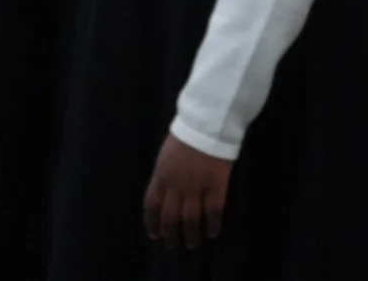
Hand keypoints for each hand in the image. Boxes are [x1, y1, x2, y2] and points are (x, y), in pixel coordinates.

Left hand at [142, 133, 231, 248]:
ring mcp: (196, 186)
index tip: (155, 234)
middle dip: (170, 234)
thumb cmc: (188, 132)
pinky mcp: (216, 185)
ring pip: (190, 218)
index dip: (152, 223)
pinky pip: (213, 210)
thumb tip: (166, 189)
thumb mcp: (167, 153)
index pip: (152, 206)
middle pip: (169, 217)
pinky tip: (213, 232)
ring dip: (190, 234)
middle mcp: (175, 186)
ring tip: (192, 243)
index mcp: (161, 176)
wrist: (210, 122)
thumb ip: (165, 173)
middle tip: (173, 245)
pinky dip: (212, 224)